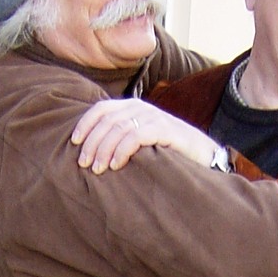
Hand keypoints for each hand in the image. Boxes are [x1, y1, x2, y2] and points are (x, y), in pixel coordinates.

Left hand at [71, 98, 220, 173]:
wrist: (204, 155)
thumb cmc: (168, 151)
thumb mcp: (141, 141)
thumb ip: (121, 137)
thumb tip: (91, 151)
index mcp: (133, 107)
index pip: (101, 109)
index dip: (85, 124)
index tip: (73, 143)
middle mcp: (142, 108)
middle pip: (107, 121)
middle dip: (92, 142)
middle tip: (84, 164)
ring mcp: (154, 117)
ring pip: (118, 129)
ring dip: (104, 150)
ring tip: (98, 169)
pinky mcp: (165, 129)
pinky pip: (135, 136)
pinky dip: (121, 151)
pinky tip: (116, 165)